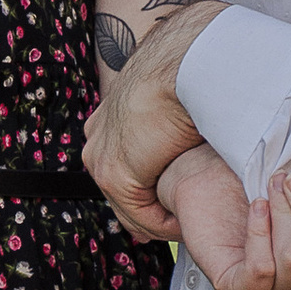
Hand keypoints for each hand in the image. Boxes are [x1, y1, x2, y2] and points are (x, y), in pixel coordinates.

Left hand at [84, 2, 215, 240]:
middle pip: (124, 195)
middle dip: (155, 212)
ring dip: (164, 219)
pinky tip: (189, 216)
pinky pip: (143, 217)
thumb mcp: (172, 109)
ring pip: (133, 210)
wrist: (184, 66)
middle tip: (187, 219)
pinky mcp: (113, 175)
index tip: (180, 204)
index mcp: (109, 120)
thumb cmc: (189, 78)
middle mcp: (97, 139)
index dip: (153, 195)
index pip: (124, 172)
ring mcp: (100, 158)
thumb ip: (166, 136)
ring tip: (193, 219)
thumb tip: (179, 151)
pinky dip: (167, 223)